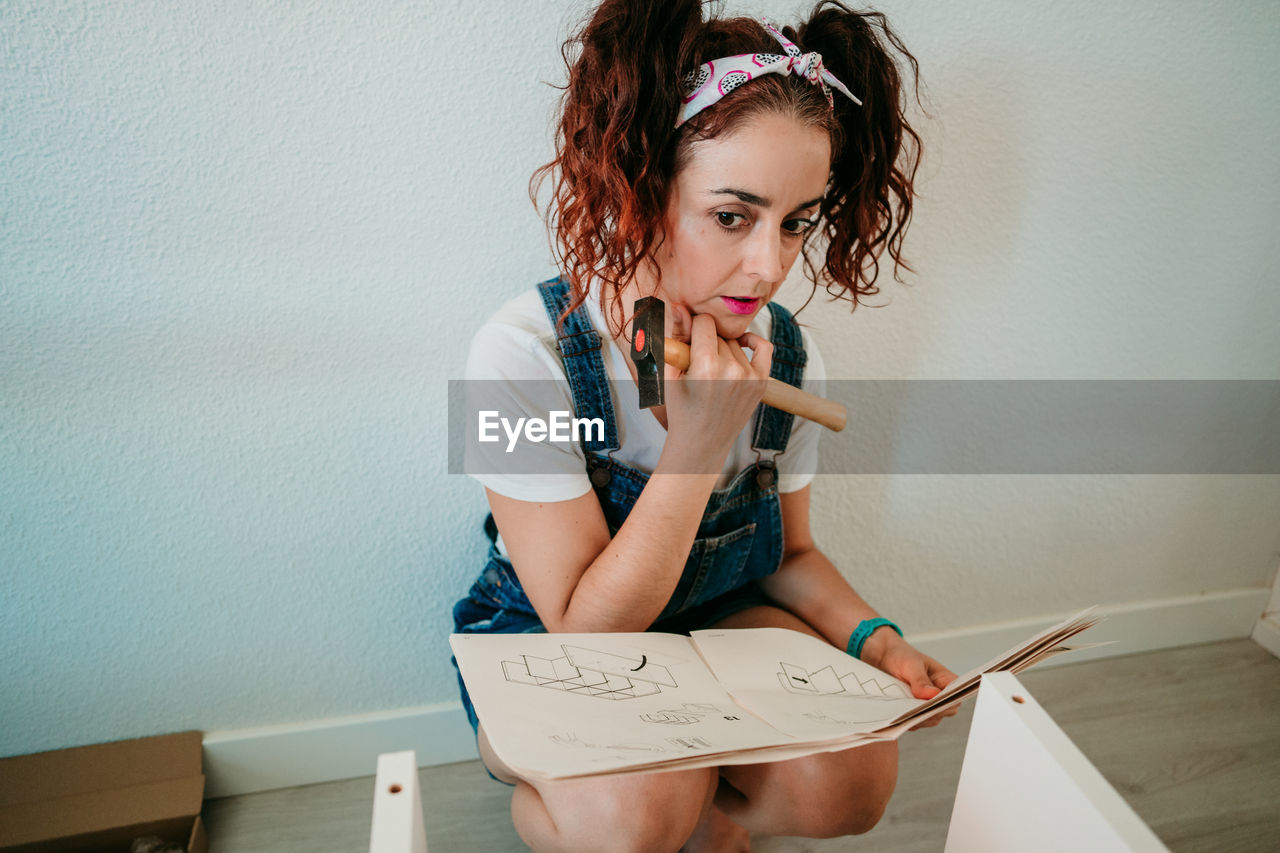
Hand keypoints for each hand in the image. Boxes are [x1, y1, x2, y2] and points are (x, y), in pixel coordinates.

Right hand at [661, 304, 772, 463]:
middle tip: (696, 361)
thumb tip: (679, 307)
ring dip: (723, 348)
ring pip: (734, 343)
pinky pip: (763, 347)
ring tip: (711, 370)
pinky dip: (753, 341)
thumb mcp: (671, 374)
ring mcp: (749, 376)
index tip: (687, 337)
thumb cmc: (681, 410)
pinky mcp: (761, 382)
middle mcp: (731, 370)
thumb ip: (677, 338)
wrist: (701, 444)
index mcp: (705, 367)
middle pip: (718, 333)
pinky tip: (741, 344)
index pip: (703, 322)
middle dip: (706, 341)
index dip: (692, 327)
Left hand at [861, 630, 958, 729]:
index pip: (955, 695)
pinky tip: (897, 717)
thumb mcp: (911, 664)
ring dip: (917, 719)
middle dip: (930, 713)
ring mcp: (927, 706)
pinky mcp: (915, 713)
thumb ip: (920, 679)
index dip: (948, 703)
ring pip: (928, 719)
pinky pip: (914, 722)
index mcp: (946, 680)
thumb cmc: (902, 656)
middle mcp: (940, 695)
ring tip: (903, 715)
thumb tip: (933, 694)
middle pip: (942, 711)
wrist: (884, 658)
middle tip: (914, 712)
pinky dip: (907, 720)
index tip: (933, 705)